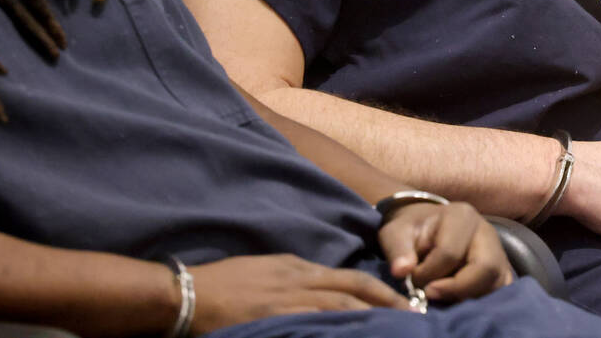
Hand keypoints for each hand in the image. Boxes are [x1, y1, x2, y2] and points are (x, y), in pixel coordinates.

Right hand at [189, 253, 409, 331]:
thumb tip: (326, 296)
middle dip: (386, 303)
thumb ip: (298, 281)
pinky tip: (351, 337)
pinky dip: (335, 330)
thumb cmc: (225, 283)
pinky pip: (311, 326)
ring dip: (368, 318)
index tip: (404, 303)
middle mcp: (298, 281)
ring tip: (395, 328)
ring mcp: (286, 302)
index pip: (350, 279)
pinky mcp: (272, 320)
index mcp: (298, 268)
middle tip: (414, 316)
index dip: (380, 290)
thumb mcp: (269, 271)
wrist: (186, 294)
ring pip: (338, 308)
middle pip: (352, 290)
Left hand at [377, 201, 512, 302]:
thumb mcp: (397, 233)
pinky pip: (501, 291)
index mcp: (461, 215)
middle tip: (430, 295)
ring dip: (468, 297)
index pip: (450, 253)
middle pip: (485, 268)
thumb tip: (402, 271)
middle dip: (456, 289)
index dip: (428, 273)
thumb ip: (398, 250)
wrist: (426, 228)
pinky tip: (457, 301)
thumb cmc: (411, 230)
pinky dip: (480, 301)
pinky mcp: (503, 271)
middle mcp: (486, 232)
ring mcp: (499, 252)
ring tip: (443, 297)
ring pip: (496, 283)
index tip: (413, 278)